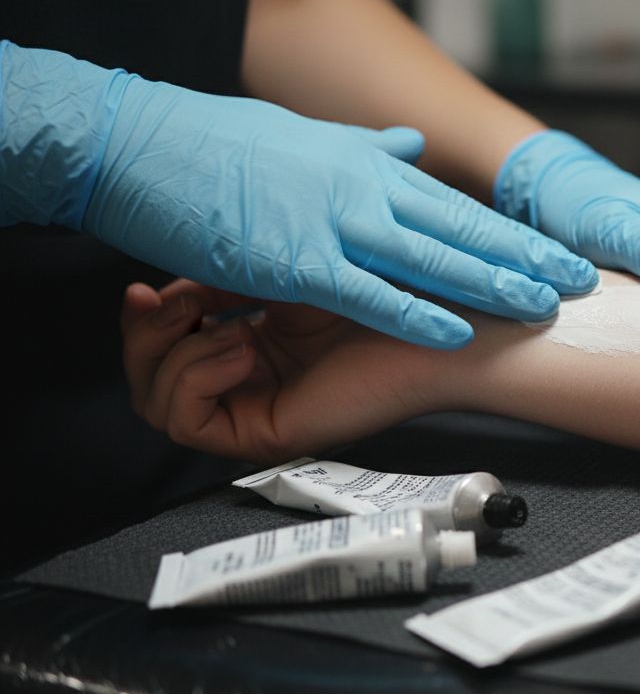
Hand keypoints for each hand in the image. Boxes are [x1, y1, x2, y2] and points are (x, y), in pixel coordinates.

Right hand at [1, 42, 595, 348]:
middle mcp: (364, 191)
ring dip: (493, 283)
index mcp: (368, 167)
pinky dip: (419, 313)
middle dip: (525, 258)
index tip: (558, 252)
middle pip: (462, 229)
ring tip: (546, 305)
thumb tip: (409, 146)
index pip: (459, 206)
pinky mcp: (296, 260)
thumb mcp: (307, 142)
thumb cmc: (220, 148)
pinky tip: (460, 330)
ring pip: (432, 258)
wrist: (142, 147)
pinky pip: (371, 292)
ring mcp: (333, 224)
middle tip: (582, 282)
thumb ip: (366, 151)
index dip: (512, 233)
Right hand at [120, 279, 440, 461]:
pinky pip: (186, 420)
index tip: (149, 283)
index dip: (152, 310)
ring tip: (230, 325)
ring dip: (175, 353)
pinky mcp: (263, 433)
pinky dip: (198, 376)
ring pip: (156, 401)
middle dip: (144, 334)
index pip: (169, 335)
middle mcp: (246, 378)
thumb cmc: (390, 291)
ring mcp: (253, 407)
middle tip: (162, 302)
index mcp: (251, 338)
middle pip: (148, 375)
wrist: (441, 330)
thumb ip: (236, 264)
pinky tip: (244, 347)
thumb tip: (172, 260)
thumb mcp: (294, 266)